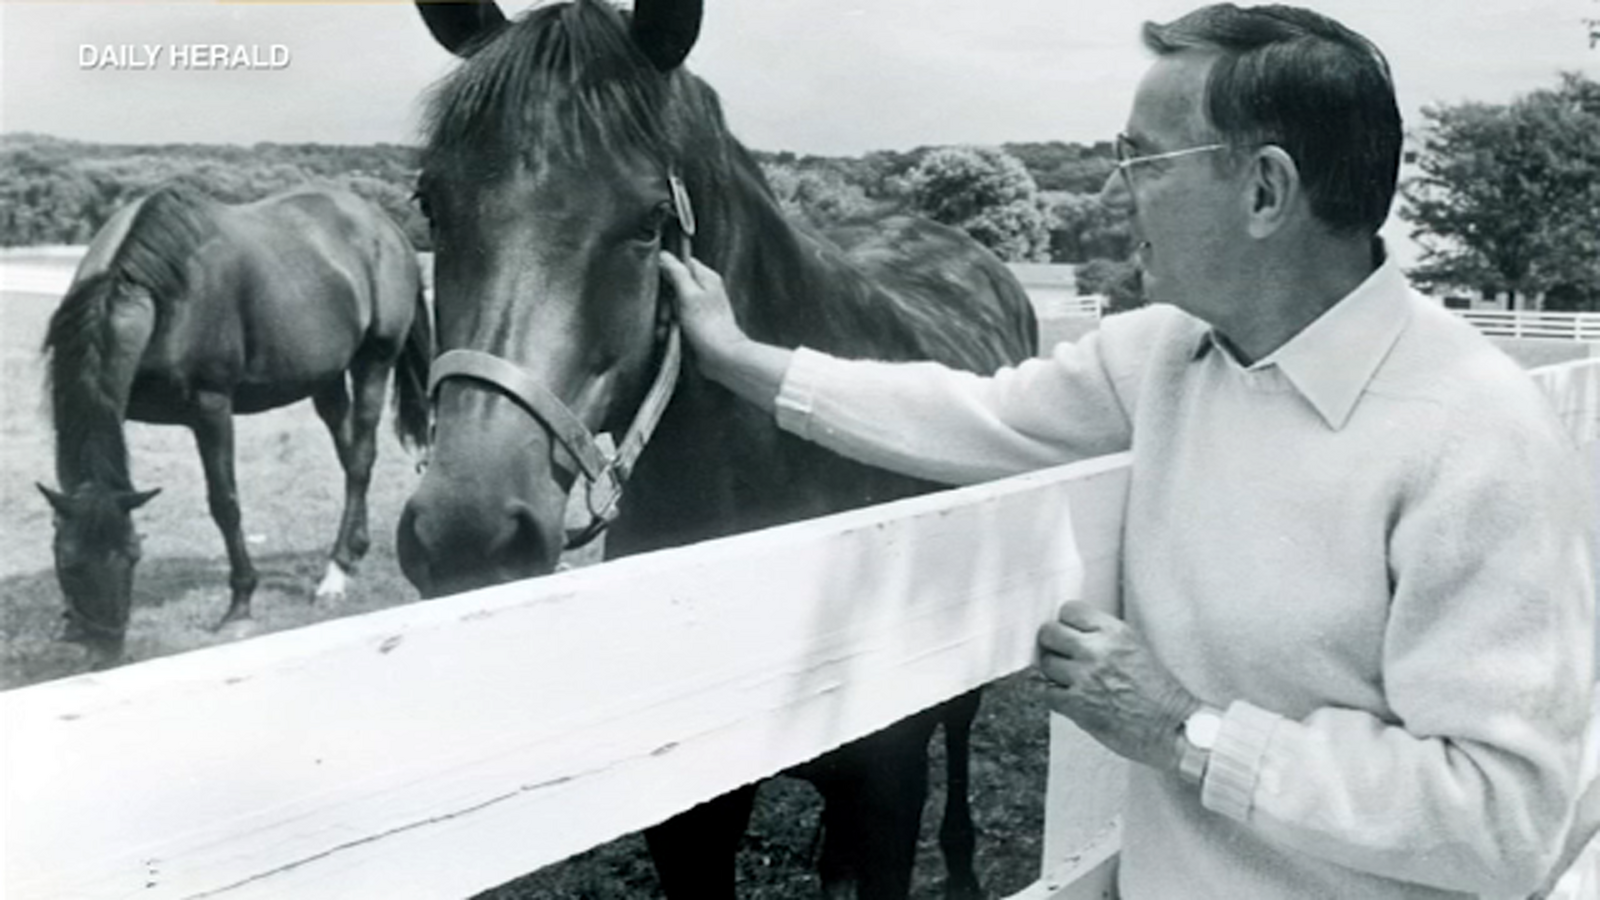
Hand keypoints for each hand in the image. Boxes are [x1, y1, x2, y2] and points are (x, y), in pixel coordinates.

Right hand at [659, 252, 745, 360]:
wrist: (721, 357)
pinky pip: (676, 318)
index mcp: (706, 277)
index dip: (667, 271)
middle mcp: (705, 289)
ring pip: (673, 302)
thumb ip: (677, 273)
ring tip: (665, 326)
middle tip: (665, 313)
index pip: (682, 261)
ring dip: (665, 315)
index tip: (660, 285)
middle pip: (674, 283)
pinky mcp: (696, 322)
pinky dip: (669, 326)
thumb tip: (664, 255)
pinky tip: (666, 334)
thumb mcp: (689, 294)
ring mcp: (700, 306)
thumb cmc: (708, 326)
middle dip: (664, 299)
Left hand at [1037, 601, 1200, 772]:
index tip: (1067, 630)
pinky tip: (1060, 694)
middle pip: (1049, 633)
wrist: (1173, 727)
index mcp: (1115, 633)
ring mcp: (1084, 678)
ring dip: (1051, 670)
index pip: (1070, 610)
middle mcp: (1097, 651)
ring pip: (1044, 663)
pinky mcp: (1076, 705)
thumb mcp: (1137, 648)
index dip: (1066, 621)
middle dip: (1051, 642)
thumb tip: (1074, 633)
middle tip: (1058, 651)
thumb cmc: (1160, 693)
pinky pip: (1044, 692)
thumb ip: (1105, 637)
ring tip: (1065, 677)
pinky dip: (1049, 693)